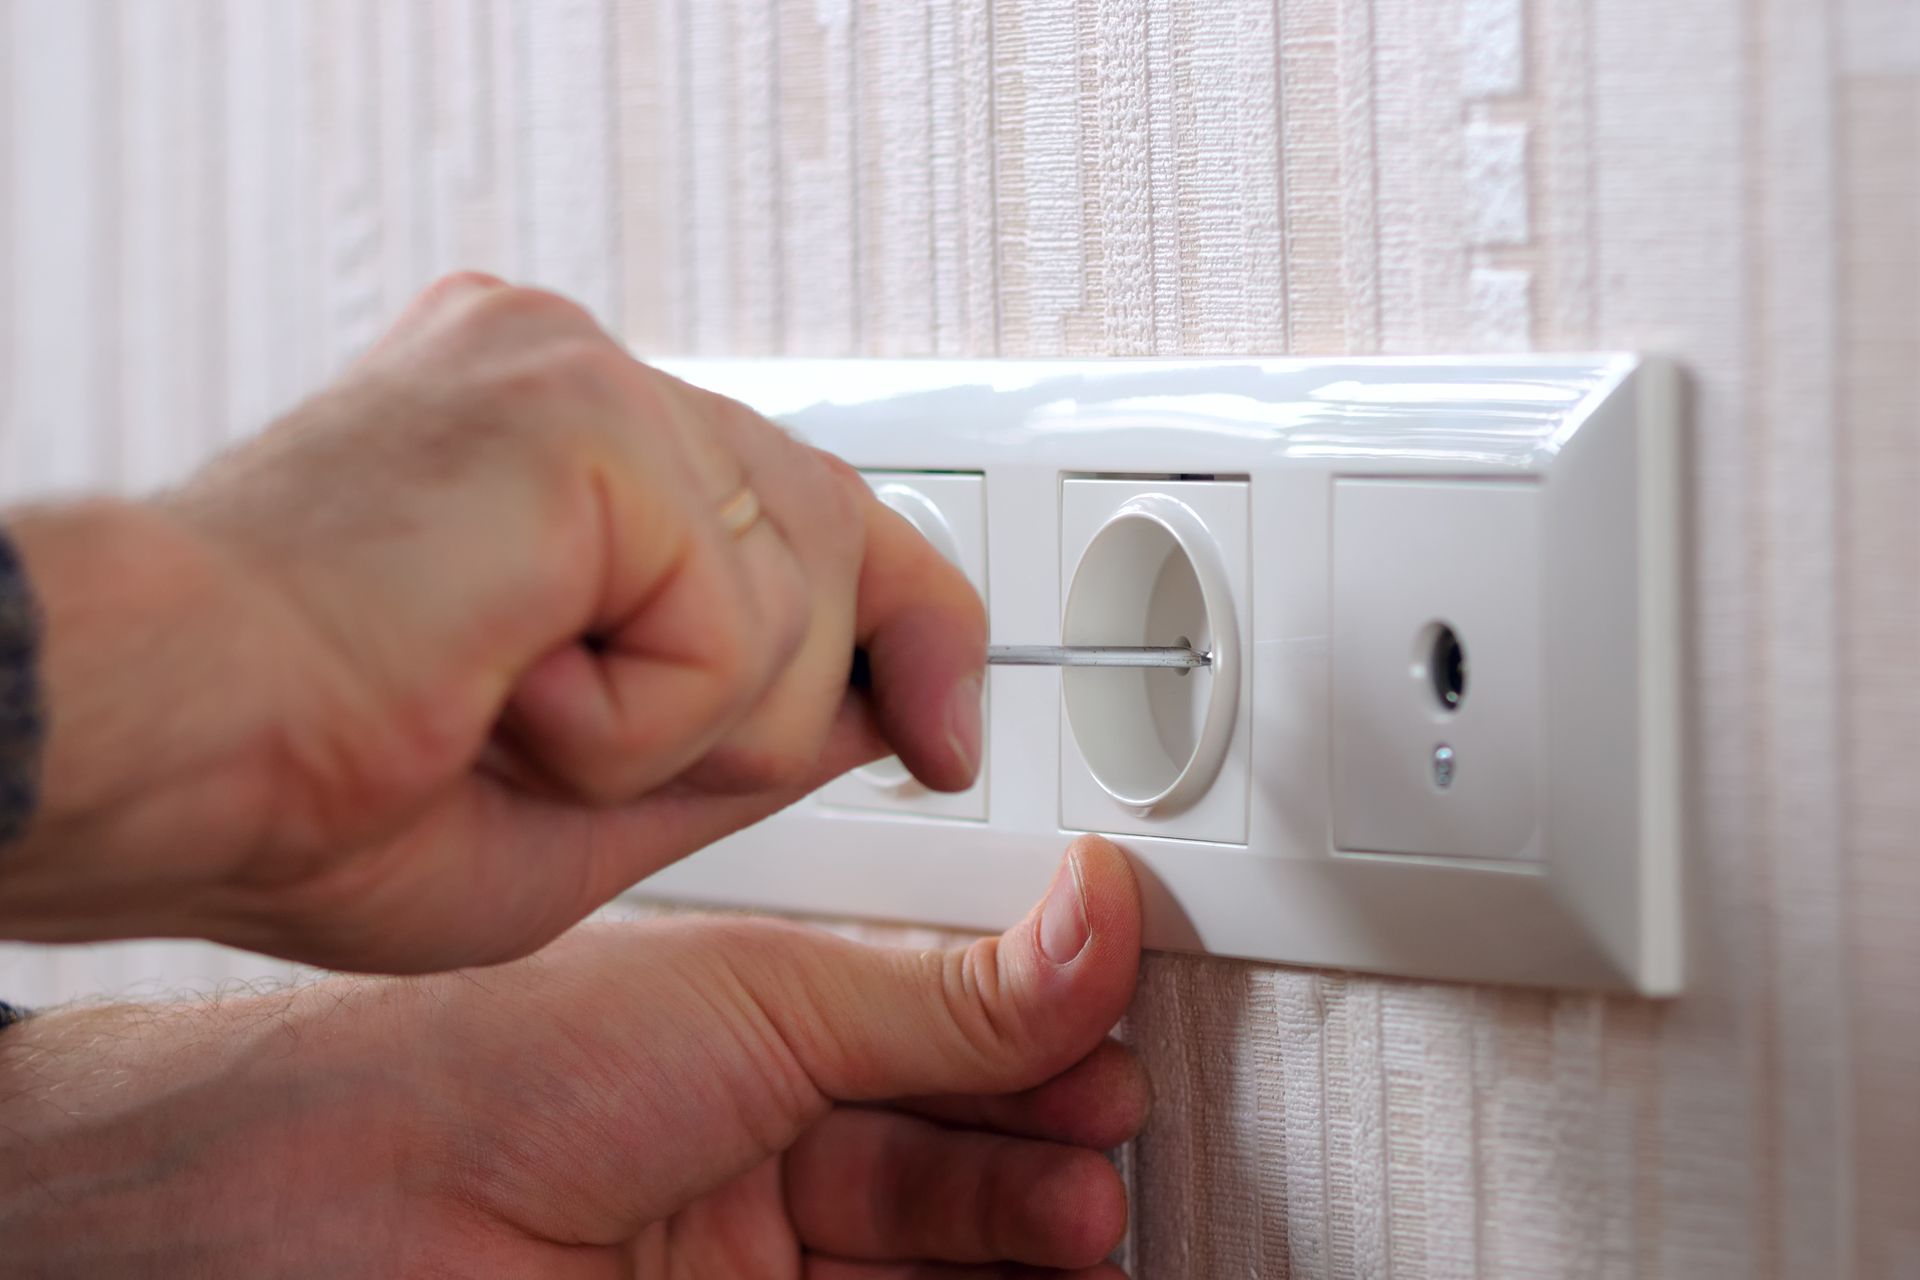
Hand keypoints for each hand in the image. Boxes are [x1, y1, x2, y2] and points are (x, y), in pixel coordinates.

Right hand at [0, 274, 986, 970]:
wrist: (164, 757)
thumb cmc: (319, 782)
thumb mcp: (602, 787)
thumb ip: (750, 726)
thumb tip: (898, 706)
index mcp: (556, 436)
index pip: (803, 498)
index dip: (903, 615)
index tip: (948, 718)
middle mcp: (577, 375)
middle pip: (836, 536)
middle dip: (773, 704)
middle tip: (575, 739)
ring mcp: (584, 375)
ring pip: (801, 590)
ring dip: (676, 729)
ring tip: (505, 710)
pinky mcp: (588, 414)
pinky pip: (731, 624)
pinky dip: (633, 722)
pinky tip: (500, 691)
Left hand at [0, 840, 1143, 1278]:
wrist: (358, 1201)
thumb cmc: (524, 1056)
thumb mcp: (775, 998)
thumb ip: (952, 991)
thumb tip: (1090, 919)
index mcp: (776, 1033)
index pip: (946, 1037)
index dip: (1035, 1042)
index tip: (1113, 1040)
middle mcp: (768, 1143)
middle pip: (952, 1157)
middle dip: (1043, 1150)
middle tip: (1104, 1142)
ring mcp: (754, 1253)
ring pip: (930, 1249)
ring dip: (1017, 1235)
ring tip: (1080, 1219)